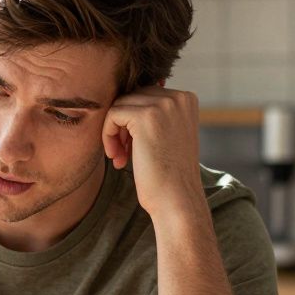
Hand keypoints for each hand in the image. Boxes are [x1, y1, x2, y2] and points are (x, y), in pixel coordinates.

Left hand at [101, 86, 203, 217]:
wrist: (177, 199)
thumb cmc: (169, 174)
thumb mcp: (168, 135)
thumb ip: (154, 114)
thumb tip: (122, 100)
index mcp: (186, 99)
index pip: (146, 95)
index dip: (133, 121)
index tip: (133, 147)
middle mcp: (178, 97)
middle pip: (132, 97)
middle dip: (123, 125)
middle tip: (123, 153)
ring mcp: (164, 104)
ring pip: (120, 105)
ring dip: (114, 131)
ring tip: (119, 156)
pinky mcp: (146, 116)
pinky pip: (112, 114)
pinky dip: (108, 135)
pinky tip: (117, 157)